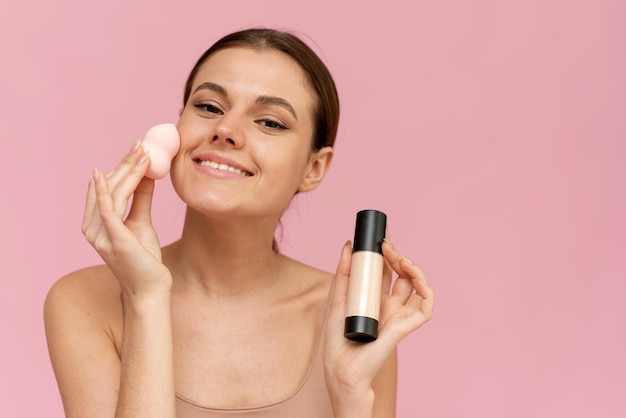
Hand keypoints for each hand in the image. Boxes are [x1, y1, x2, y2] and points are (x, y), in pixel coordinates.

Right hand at [81, 141, 171, 296]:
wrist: (150, 287)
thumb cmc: (144, 257)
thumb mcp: (141, 222)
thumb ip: (140, 199)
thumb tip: (147, 174)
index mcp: (96, 223)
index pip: (106, 189)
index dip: (120, 167)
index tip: (136, 149)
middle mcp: (92, 228)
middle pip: (107, 188)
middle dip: (123, 164)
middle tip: (139, 145)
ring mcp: (100, 235)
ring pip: (111, 195)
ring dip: (125, 171)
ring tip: (140, 153)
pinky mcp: (113, 240)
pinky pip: (106, 211)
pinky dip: (104, 191)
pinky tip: (104, 174)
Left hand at [323, 239, 433, 396]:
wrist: (340, 368)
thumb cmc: (338, 341)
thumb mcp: (338, 299)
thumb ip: (344, 273)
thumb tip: (348, 244)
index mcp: (375, 299)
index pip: (388, 270)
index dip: (388, 253)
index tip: (381, 237)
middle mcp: (390, 305)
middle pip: (403, 274)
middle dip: (397, 255)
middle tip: (385, 245)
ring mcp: (399, 314)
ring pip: (418, 285)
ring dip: (412, 267)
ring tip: (398, 258)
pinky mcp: (405, 326)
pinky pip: (426, 307)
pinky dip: (427, 290)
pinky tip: (417, 279)